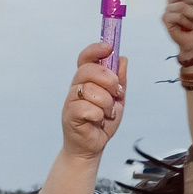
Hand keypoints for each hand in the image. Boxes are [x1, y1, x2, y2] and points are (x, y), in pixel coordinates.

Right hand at [61, 42, 125, 159]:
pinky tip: (99, 121)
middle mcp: (76, 86)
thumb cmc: (102, 122)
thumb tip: (122, 59)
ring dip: (107, 103)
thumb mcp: (118, 99)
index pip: (86, 58)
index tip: (109, 47)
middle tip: (116, 93)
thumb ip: (120, 80)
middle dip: (109, 81)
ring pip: (91, 91)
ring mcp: (71, 100)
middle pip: (89, 71)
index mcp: (87, 80)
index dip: (96, 50)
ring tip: (107, 113)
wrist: (92, 146)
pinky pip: (88, 108)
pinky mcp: (70, 114)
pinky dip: (99, 115)